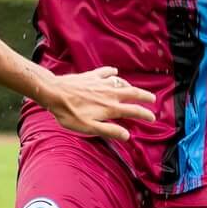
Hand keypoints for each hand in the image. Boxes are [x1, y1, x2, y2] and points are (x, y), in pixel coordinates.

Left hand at [42, 66, 156, 141]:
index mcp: (111, 107)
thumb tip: (127, 135)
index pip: (134, 111)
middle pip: (133, 93)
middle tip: (152, 99)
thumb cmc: (69, 113)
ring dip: (130, 86)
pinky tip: (114, 72)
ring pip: (122, 82)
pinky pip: (106, 72)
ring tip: (134, 89)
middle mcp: (110, 93)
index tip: (152, 118)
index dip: (145, 114)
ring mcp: (101, 83)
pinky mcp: (91, 76)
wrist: (54, 93)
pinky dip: (112, 72)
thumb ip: (109, 130)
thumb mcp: (89, 127)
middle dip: (145, 96)